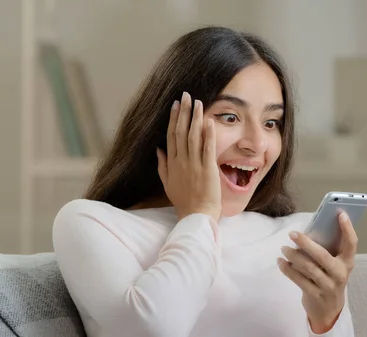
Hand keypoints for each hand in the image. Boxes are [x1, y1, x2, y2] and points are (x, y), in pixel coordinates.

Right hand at [157, 91, 221, 222]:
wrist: (196, 216)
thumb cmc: (183, 201)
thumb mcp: (167, 183)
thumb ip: (162, 165)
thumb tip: (158, 149)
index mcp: (171, 163)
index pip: (171, 135)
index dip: (173, 118)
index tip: (175, 104)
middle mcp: (181, 161)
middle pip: (180, 131)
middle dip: (183, 112)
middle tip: (186, 95)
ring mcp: (194, 165)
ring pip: (193, 136)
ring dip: (195, 118)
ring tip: (198, 102)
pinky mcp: (207, 169)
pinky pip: (207, 148)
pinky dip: (207, 134)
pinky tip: (208, 121)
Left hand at [278, 212, 357, 333]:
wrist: (329, 309)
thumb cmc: (330, 278)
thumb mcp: (335, 265)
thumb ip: (328, 250)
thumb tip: (311, 229)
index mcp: (347, 262)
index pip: (351, 243)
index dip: (347, 228)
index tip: (341, 214)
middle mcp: (340, 273)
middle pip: (323, 256)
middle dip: (306, 243)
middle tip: (292, 234)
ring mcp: (328, 286)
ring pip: (308, 268)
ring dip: (293, 256)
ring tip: (283, 248)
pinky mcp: (315, 294)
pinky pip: (299, 279)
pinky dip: (288, 269)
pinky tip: (281, 262)